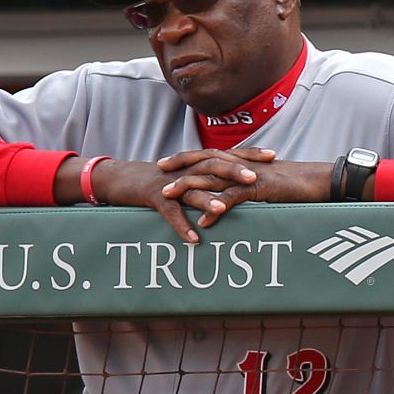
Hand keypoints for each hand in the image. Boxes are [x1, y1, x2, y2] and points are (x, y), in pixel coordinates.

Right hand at [88, 148, 272, 243]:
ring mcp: (170, 183)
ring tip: (225, 206)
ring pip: (192, 188)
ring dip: (208, 198)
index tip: (273, 156)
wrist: (120, 178)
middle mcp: (186, 169)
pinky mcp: (154, 198)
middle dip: (234, 171)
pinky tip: (194, 239)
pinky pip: (169, 212)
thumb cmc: (161, 181)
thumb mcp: (190, 178)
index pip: (227, 155)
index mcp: (197, 164)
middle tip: (256, 178)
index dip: (249, 154)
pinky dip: (181, 225)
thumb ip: (212, 180)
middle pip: (212, 166)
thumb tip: (240, 188)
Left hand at [158, 150, 332, 227]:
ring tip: (168, 196)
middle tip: (158, 175)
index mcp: (242, 162)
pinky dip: (216, 209)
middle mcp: (242, 165)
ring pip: (212, 179)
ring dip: (188, 188)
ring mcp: (250, 176)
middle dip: (179, 168)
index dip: (187, 158)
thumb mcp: (269, 182)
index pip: (209, 156)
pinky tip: (202, 220)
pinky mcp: (260, 189)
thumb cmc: (298, 184)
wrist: (320, 180)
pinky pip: (233, 199)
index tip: (167, 163)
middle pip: (203, 163)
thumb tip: (238, 193)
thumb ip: (250, 185)